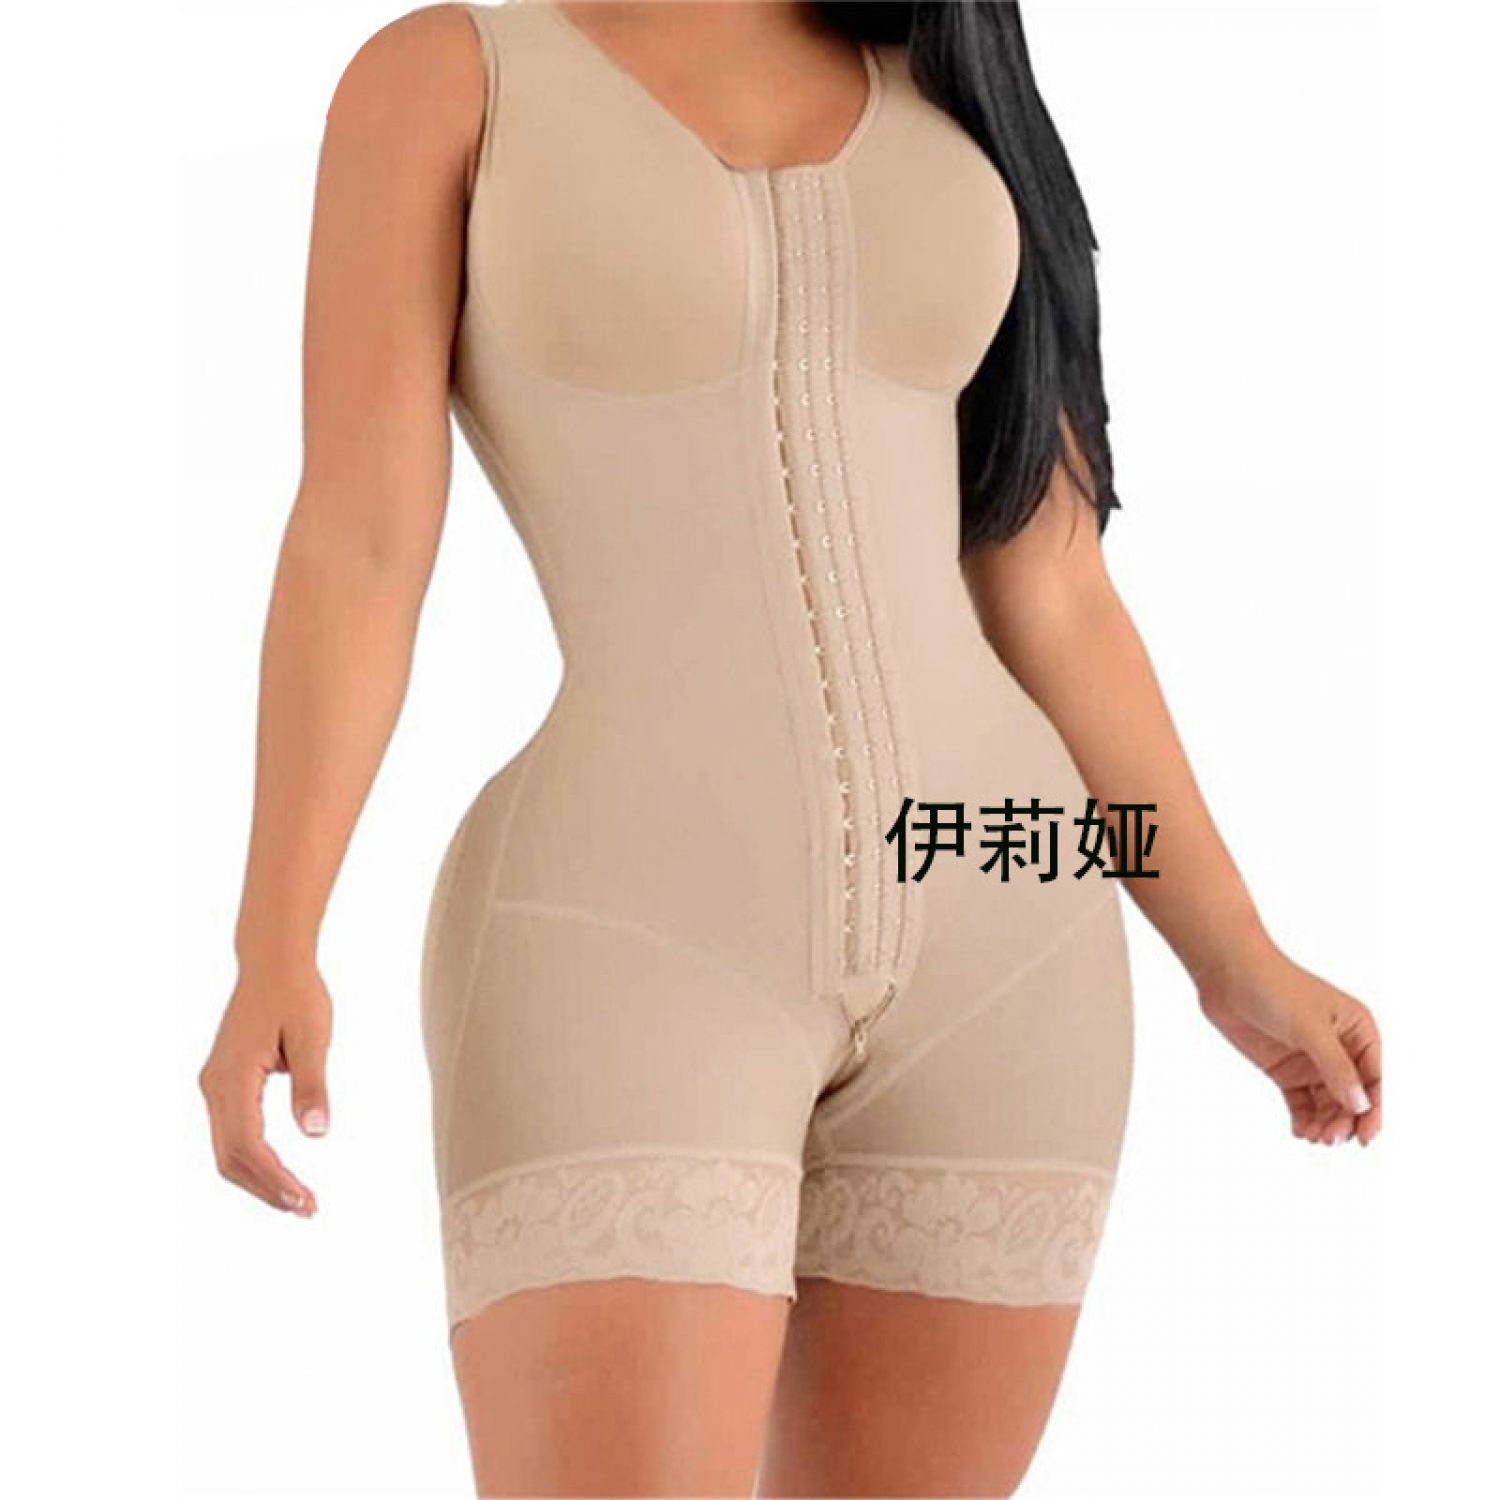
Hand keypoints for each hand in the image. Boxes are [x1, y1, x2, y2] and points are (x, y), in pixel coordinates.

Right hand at [198, 962, 333, 1213]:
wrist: (273, 961)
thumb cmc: (296, 994)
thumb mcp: (312, 1037)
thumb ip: (312, 1085)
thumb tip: (317, 1134)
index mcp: (232, 1077)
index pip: (247, 1144)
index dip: (274, 1178)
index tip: (305, 1200)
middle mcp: (214, 1086)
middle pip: (230, 1157)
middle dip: (266, 1189)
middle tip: (308, 1209)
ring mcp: (215, 1086)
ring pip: (227, 1149)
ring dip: (259, 1179)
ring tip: (299, 1199)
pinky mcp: (224, 1083)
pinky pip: (231, 1133)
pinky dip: (253, 1159)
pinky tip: (280, 1172)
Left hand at [1196, 942, 1381, 1146]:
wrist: (1227, 974)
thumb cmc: (1274, 987)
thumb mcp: (1309, 1027)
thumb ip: (1335, 1067)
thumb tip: (1361, 1104)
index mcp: (1357, 1031)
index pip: (1374, 1078)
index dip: (1373, 1110)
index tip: (1365, 1138)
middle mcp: (1339, 1049)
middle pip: (1351, 1097)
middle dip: (1344, 1121)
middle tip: (1329, 1139)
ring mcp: (1311, 1061)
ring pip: (1327, 1104)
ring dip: (1324, 1124)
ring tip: (1313, 1137)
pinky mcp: (1286, 1070)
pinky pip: (1302, 1102)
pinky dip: (1304, 1119)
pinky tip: (1300, 1132)